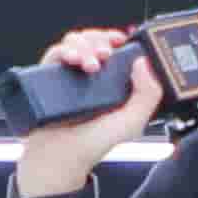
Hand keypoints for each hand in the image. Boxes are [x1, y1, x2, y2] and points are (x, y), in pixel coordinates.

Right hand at [8, 26, 166, 197]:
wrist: (61, 158)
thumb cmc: (94, 145)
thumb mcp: (132, 122)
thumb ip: (148, 95)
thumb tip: (145, 63)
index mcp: (113, 84)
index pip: (116, 49)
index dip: (117, 40)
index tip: (120, 39)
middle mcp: (91, 77)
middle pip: (94, 40)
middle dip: (100, 40)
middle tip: (105, 54)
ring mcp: (70, 76)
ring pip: (76, 42)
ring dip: (84, 45)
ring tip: (89, 64)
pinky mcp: (50, 77)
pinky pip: (55, 52)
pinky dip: (65, 49)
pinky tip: (72, 60)